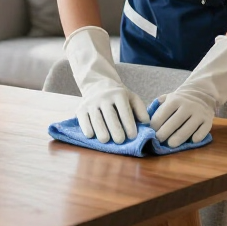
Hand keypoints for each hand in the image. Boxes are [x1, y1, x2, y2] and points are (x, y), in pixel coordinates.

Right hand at [64, 26, 149, 143]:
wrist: (98, 84)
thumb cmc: (118, 96)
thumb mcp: (132, 97)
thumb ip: (140, 110)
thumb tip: (146, 124)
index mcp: (119, 94)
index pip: (125, 111)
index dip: (129, 124)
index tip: (133, 136)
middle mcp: (104, 97)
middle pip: (110, 117)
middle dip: (116, 130)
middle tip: (120, 141)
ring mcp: (91, 103)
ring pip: (96, 120)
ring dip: (101, 132)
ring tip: (107, 140)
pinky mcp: (80, 109)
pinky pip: (83, 121)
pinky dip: (88, 129)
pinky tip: (92, 136)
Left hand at [150, 91, 213, 147]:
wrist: (202, 93)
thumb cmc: (180, 100)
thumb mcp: (168, 98)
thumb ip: (157, 107)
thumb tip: (145, 121)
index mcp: (174, 100)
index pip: (161, 115)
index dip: (154, 126)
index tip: (149, 133)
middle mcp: (187, 106)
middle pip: (173, 123)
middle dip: (163, 134)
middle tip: (157, 141)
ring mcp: (198, 113)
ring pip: (187, 129)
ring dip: (178, 138)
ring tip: (170, 145)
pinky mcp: (208, 120)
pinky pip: (202, 131)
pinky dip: (197, 137)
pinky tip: (191, 141)